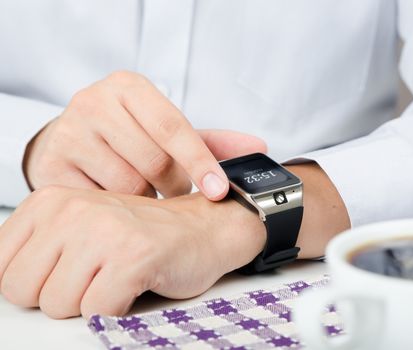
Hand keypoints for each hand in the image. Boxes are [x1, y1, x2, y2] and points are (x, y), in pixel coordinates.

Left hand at [0, 185, 265, 318]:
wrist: (204, 228)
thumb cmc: (142, 236)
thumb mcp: (79, 230)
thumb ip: (38, 252)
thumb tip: (6, 286)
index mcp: (50, 201)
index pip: (0, 267)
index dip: (34, 284)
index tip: (65, 275)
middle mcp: (71, 210)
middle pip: (22, 290)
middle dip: (58, 297)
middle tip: (95, 278)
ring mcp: (103, 231)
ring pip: (57, 305)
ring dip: (90, 305)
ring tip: (116, 278)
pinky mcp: (133, 256)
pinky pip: (98, 312)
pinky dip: (117, 311)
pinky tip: (135, 286)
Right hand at [24, 71, 266, 199]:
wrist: (71, 140)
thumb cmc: (130, 136)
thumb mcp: (167, 130)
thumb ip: (211, 141)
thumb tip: (259, 148)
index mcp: (129, 87)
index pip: (172, 126)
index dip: (200, 161)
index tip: (219, 191)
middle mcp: (94, 103)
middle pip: (152, 161)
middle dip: (173, 186)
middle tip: (175, 195)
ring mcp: (69, 134)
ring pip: (127, 186)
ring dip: (146, 201)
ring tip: (146, 196)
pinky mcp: (51, 167)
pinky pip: (99, 204)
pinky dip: (118, 211)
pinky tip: (120, 205)